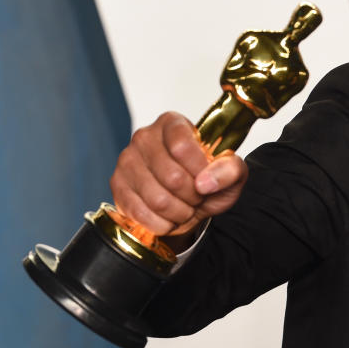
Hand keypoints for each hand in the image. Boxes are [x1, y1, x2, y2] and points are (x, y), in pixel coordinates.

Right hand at [110, 112, 247, 236]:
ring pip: (158, 199)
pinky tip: (169, 216)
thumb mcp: (232, 173)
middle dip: (193, 196)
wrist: (189, 203)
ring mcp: (127, 161)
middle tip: (198, 196)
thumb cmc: (208, 181)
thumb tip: (207, 181)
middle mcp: (144, 137)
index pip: (182, 147)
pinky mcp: (117, 186)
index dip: (199, 170)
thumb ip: (231, 169)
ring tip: (185, 207)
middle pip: (172, 177)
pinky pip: (142, 214)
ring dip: (180, 212)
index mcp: (173, 124)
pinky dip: (163, 223)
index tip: (207, 179)